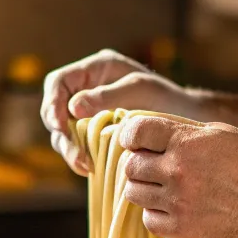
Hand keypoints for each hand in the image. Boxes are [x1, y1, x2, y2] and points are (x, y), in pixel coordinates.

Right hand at [41, 49, 195, 174]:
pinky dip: (79, 156)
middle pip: (56, 110)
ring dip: (69, 149)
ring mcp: (89, 112)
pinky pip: (78, 144)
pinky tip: (89, 168)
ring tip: (84, 166)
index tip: (57, 125)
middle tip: (75, 155)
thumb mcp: (139, 90)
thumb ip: (106, 96)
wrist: (185, 120)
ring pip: (64, 131)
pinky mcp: (95, 133)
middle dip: (61, 134)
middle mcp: (87, 89)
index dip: (51, 103)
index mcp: (95, 70)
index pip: (58, 82)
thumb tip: (73, 108)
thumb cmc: (165, 98)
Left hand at [119, 115, 237, 237]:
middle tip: (154, 169)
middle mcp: (177, 171)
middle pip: (131, 166)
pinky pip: (148, 220)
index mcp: (185, 142)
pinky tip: (171, 208)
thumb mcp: (219, 134)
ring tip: (164, 188)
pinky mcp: (183, 229)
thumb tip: (150, 133)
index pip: (136, 132)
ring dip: (144, 189)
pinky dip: (155, 214)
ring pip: (134, 193)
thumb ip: (183, 132)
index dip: (130, 136)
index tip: (134, 143)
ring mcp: (178, 202)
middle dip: (139, 165)